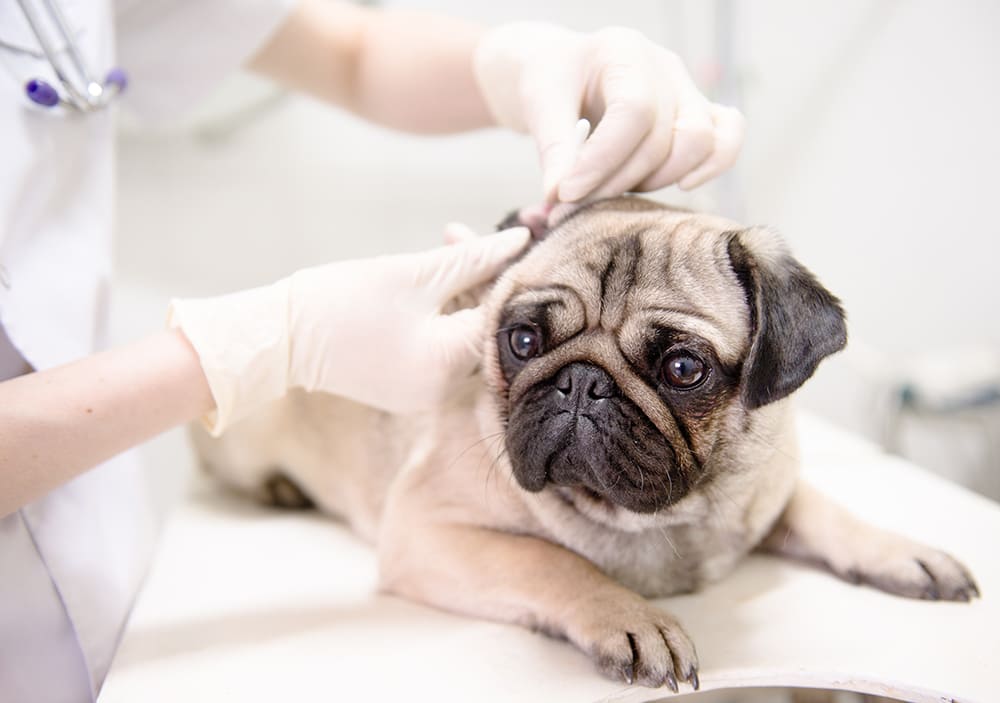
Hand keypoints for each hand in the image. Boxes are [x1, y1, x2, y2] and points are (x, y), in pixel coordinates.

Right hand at [170, 227, 529, 433]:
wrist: (277, 338)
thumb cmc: (337, 301)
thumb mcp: (411, 273)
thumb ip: (472, 259)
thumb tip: (519, 241)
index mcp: (445, 365)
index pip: (501, 317)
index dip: (515, 272)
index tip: (524, 234)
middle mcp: (443, 389)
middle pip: (488, 328)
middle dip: (491, 276)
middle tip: (491, 233)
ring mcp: (428, 392)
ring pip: (468, 334)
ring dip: (468, 290)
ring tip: (455, 241)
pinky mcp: (413, 386)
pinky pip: (446, 345)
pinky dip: (448, 311)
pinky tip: (444, 271)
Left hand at [474, 23, 744, 201]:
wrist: (564, 74)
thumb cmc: (552, 82)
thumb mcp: (540, 105)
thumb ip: (553, 150)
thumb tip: (558, 198)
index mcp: (624, 52)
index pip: (633, 112)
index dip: (603, 160)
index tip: (567, 193)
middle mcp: (664, 66)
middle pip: (663, 137)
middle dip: (618, 180)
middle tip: (577, 202)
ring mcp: (687, 89)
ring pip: (698, 143)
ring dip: (654, 180)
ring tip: (611, 189)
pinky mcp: (699, 112)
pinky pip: (727, 136)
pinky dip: (714, 165)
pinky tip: (683, 186)